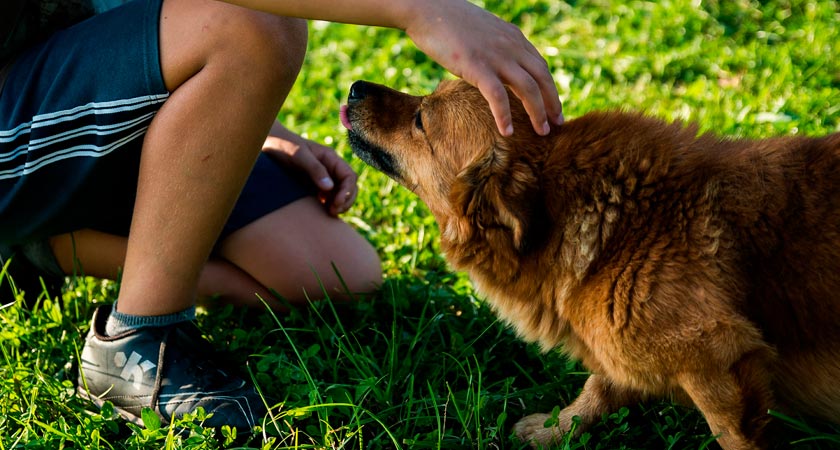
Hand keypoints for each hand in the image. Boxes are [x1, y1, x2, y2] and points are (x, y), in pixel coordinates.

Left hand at [262, 122, 357, 215]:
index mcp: (330, 158)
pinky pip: (328, 197)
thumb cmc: (283, 145)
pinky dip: (329, 205)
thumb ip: (315, 169)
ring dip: (339, 205)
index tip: (336, 203)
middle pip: (349, 187)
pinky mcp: (313, 185)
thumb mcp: (299, 155)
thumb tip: (330, 187)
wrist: (266, 144)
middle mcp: (330, 168)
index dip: (347, 191)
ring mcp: (322, 177)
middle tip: (333, 212)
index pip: (349, 176)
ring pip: (340, 194)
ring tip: (329, 213)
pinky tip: (322, 212)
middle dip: (346, 200)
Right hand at [404, 0, 563, 135]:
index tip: (553, 106)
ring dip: (538, 113)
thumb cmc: (447, 22)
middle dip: (552, 102)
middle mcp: (510, 46)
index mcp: (513, 37)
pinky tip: (508, 132)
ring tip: (542, 132)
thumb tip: (494, 65)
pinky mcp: (477, 66)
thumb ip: (494, 47)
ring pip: (528, 88)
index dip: (550, 88)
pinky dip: (505, 116)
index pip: (540, 66)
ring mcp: (496, 56)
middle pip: (542, 78)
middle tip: (558, 123)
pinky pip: (498, 96)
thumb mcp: (481, 33)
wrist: (427, 9)